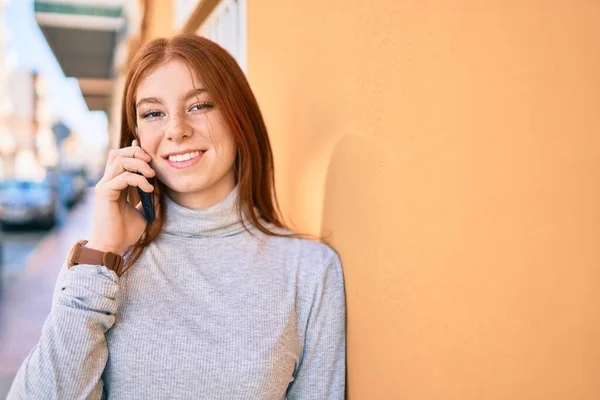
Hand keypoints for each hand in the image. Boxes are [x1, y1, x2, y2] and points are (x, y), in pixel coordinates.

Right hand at [87, 140, 155, 254]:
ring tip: (152, 175)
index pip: (121, 158)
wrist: (112, 246)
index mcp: (115, 184)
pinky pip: (123, 177)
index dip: (135, 152)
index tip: (151, 158)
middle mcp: (107, 182)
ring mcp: (104, 186)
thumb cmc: (124, 232)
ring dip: (139, 164)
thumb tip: (159, 188)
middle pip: (117, 153)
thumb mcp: (142, 212)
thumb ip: (147, 199)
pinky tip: (148, 189)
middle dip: (136, 152)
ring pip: (119, 160)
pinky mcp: (105, 193)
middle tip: (151, 162)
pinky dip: (139, 179)